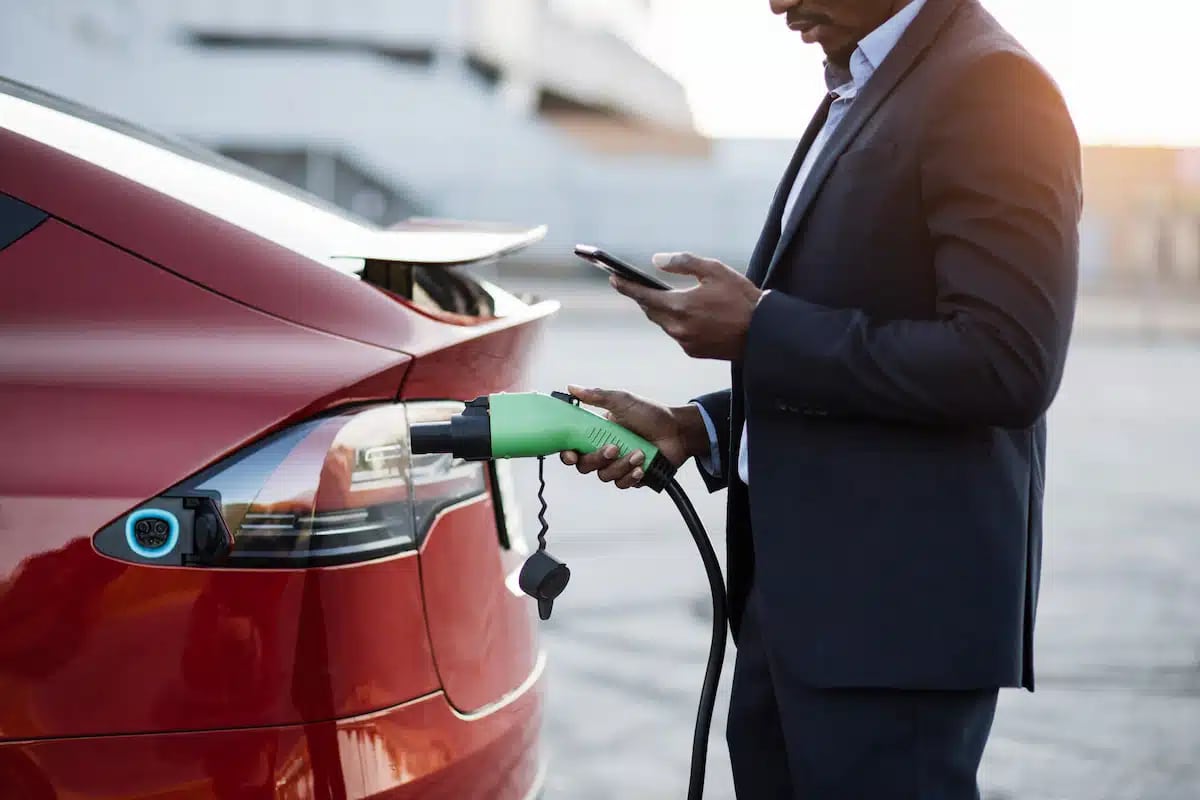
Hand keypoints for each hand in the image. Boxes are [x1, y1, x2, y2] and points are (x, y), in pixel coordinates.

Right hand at [559, 385, 709, 489]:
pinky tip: (641, 466)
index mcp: (597, 433)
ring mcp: (618, 465)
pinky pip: (622, 484)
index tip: (571, 454)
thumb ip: (597, 396)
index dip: (568, 454)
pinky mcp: (632, 477)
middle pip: (585, 465)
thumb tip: (572, 387)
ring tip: (639, 453)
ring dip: (620, 466)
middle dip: (598, 458)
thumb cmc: (651, 414)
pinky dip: (631, 476)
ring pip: (604, 476)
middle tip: (613, 447)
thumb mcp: (623, 401)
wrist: (678, 431)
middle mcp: (604, 451)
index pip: (574, 448)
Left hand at [611, 252, 763, 360]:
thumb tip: (656, 261)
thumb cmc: (741, 298)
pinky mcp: (693, 351)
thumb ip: (683, 262)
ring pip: (663, 323)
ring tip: (662, 296)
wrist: (763, 333)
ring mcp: (685, 342)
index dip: (626, 286)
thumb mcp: (714, 270)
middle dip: (644, 298)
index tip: (613, 278)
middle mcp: (678, 327)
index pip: (643, 295)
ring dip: (660, 310)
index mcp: (680, 306)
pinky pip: (677, 334)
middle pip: (651, 311)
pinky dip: (676, 322)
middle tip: (636, 285)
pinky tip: (686, 314)